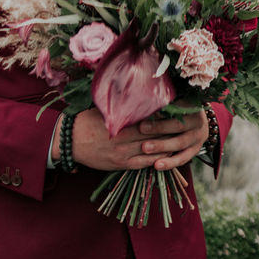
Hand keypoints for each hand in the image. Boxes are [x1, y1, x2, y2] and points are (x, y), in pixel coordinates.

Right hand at [51, 106, 208, 171]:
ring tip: (183, 142)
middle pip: (155, 134)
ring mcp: (124, 153)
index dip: (165, 115)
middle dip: (171, 130)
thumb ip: (120, 105)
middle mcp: (125, 137)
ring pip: (153, 150)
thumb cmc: (86, 121)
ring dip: (168, 147)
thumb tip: (135, 94)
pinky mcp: (121, 164)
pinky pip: (144, 164)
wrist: (70, 141)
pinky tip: (167, 158)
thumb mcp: (103, 109)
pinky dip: (157, 161)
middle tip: (188, 124)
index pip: (149, 117)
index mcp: (122, 121)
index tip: (179, 109)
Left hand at [137, 106, 208, 170]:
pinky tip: (156, 165)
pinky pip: (182, 158)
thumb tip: (143, 99)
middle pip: (177, 125)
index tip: (147, 110)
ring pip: (179, 143)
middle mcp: (197, 121)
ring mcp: (198, 138)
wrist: (197, 121)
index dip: (162, 108)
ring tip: (145, 148)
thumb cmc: (179, 106)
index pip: (177, 106)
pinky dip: (169, 163)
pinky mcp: (195, 151)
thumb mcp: (175, 100)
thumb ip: (163, 100)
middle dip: (159, 127)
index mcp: (192, 105)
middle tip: (142, 128)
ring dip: (162, 146)